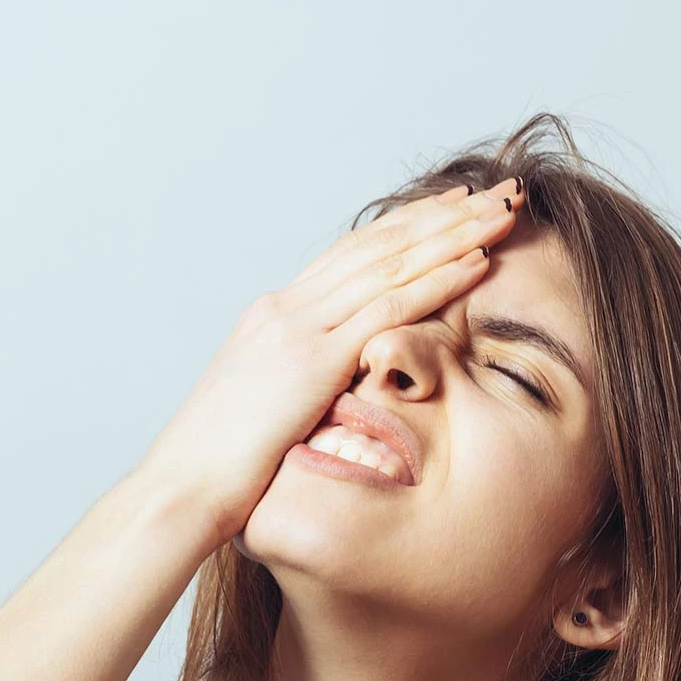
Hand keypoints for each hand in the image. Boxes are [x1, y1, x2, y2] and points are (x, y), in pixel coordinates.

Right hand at [135, 175, 526, 545]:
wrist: (180, 487)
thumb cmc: (218, 467)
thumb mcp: (263, 410)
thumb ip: (297, 385)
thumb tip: (329, 392)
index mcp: (273, 316)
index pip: (349, 255)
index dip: (403, 228)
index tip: (447, 209)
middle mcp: (286, 308)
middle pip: (376, 244)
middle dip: (438, 216)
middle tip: (491, 193)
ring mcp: (297, 329)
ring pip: (390, 263)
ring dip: (451, 235)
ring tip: (500, 213)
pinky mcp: (311, 361)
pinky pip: (387, 308)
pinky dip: (437, 281)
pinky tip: (477, 263)